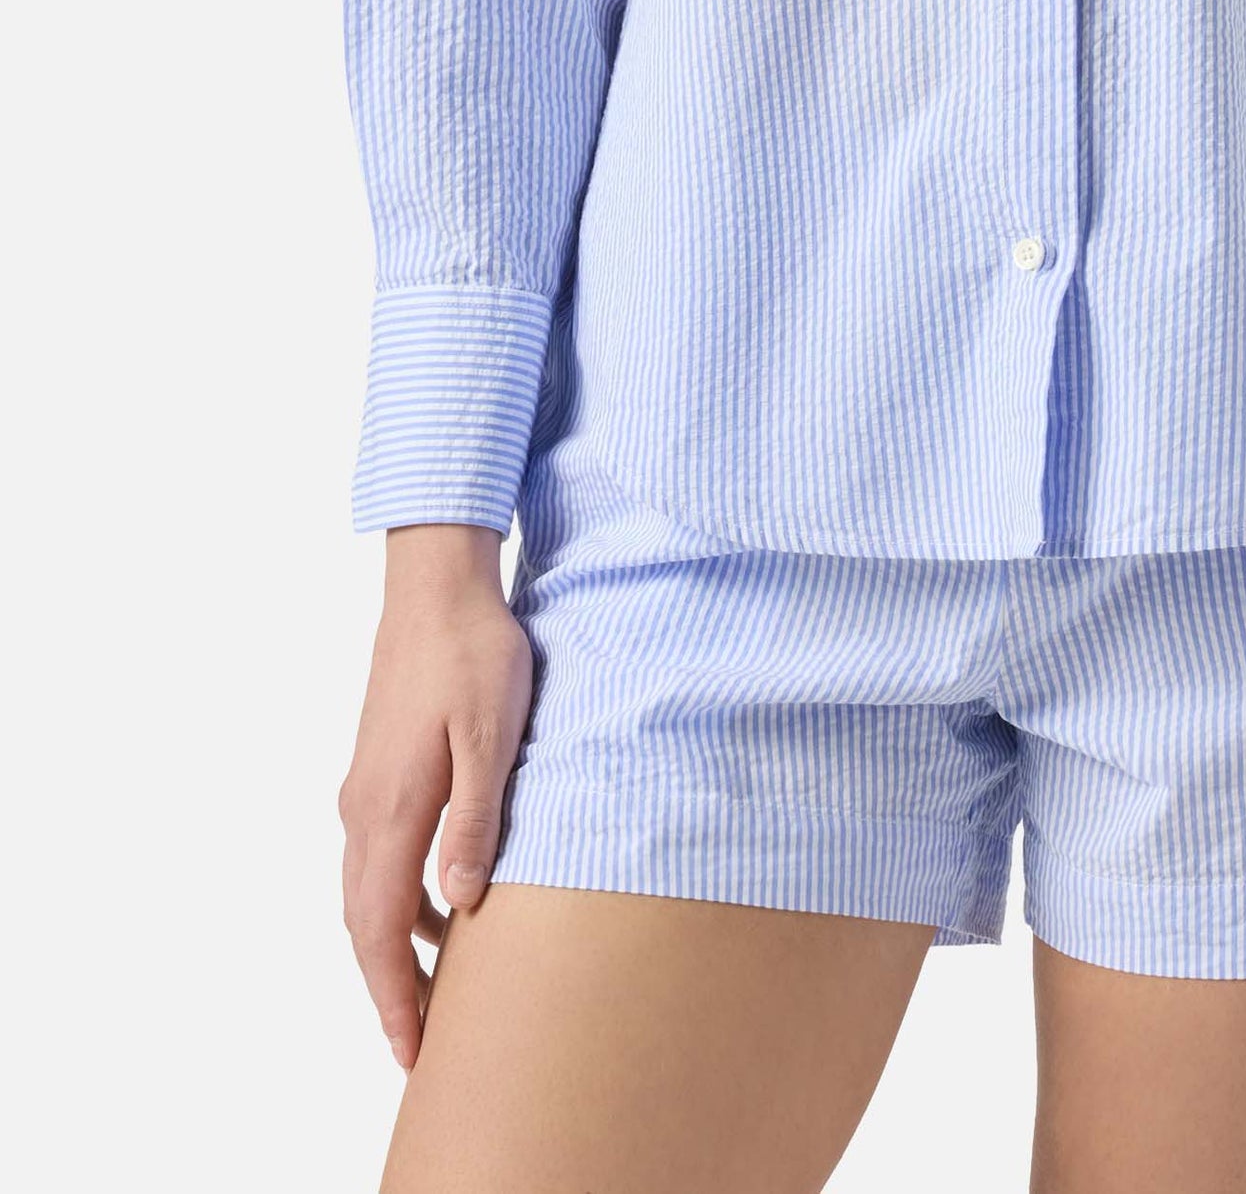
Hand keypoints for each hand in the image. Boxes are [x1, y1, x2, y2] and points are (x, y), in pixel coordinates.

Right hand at [338, 524, 532, 1069]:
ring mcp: (365, 787)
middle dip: (390, 989)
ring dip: (393, 946)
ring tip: (435, 992)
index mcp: (390, 810)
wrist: (437, 583)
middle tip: (421, 1046)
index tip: (411, 1052)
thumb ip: (475, 822)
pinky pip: (378, 856)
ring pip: (367, 891)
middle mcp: (364, 808)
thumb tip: (463, 905)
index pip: (378, 931)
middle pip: (363, 924)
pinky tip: (438, 906)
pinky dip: (397, 898)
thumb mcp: (492, 737)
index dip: (394, 998)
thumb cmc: (474, 653)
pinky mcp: (377, 767)